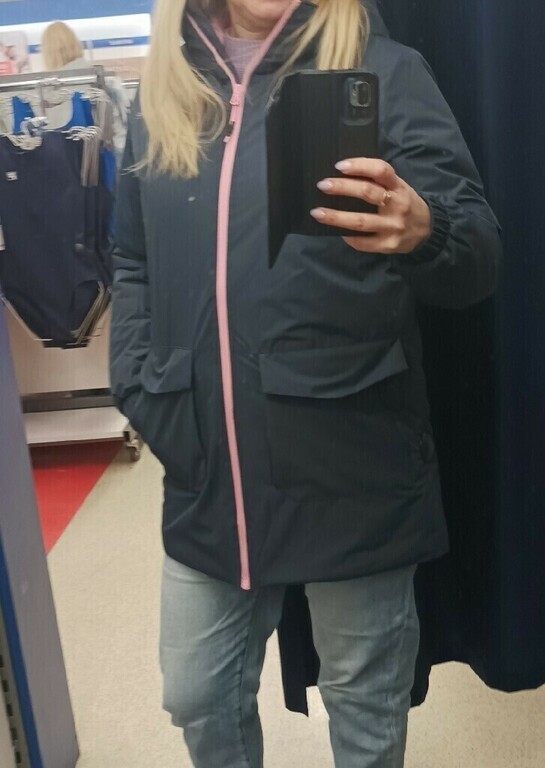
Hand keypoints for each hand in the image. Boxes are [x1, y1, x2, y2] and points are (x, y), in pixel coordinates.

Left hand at [310, 158, 431, 254]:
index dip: (360, 165)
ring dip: (336, 217)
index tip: (339, 166)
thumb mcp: (399, 188)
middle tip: (322, 185)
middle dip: (342, 188)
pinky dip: (347, 237)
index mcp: (399, 187)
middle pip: (367, 193)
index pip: (381, 170)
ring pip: (360, 221)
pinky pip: (362, 242)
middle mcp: (397, 205)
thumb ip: (378, 182)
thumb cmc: (405, 204)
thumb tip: (343, 176)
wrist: (427, 230)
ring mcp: (392, 227)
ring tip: (318, 213)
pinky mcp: (387, 245)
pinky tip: (336, 231)